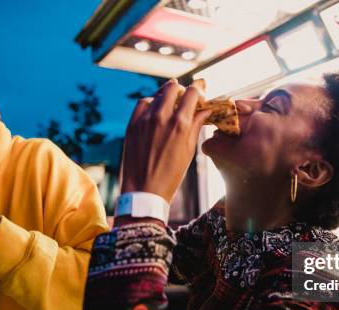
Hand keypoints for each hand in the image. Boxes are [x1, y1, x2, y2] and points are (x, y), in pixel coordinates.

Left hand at [119, 79, 210, 202]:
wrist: (144, 192)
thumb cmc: (171, 176)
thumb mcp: (189, 151)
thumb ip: (196, 126)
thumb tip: (205, 111)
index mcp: (181, 124)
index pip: (192, 93)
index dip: (200, 88)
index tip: (202, 88)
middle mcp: (162, 117)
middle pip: (174, 88)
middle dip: (183, 90)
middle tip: (187, 98)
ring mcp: (145, 119)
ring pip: (158, 94)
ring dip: (168, 95)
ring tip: (173, 104)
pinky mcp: (132, 124)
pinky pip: (143, 103)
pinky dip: (151, 102)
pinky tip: (156, 110)